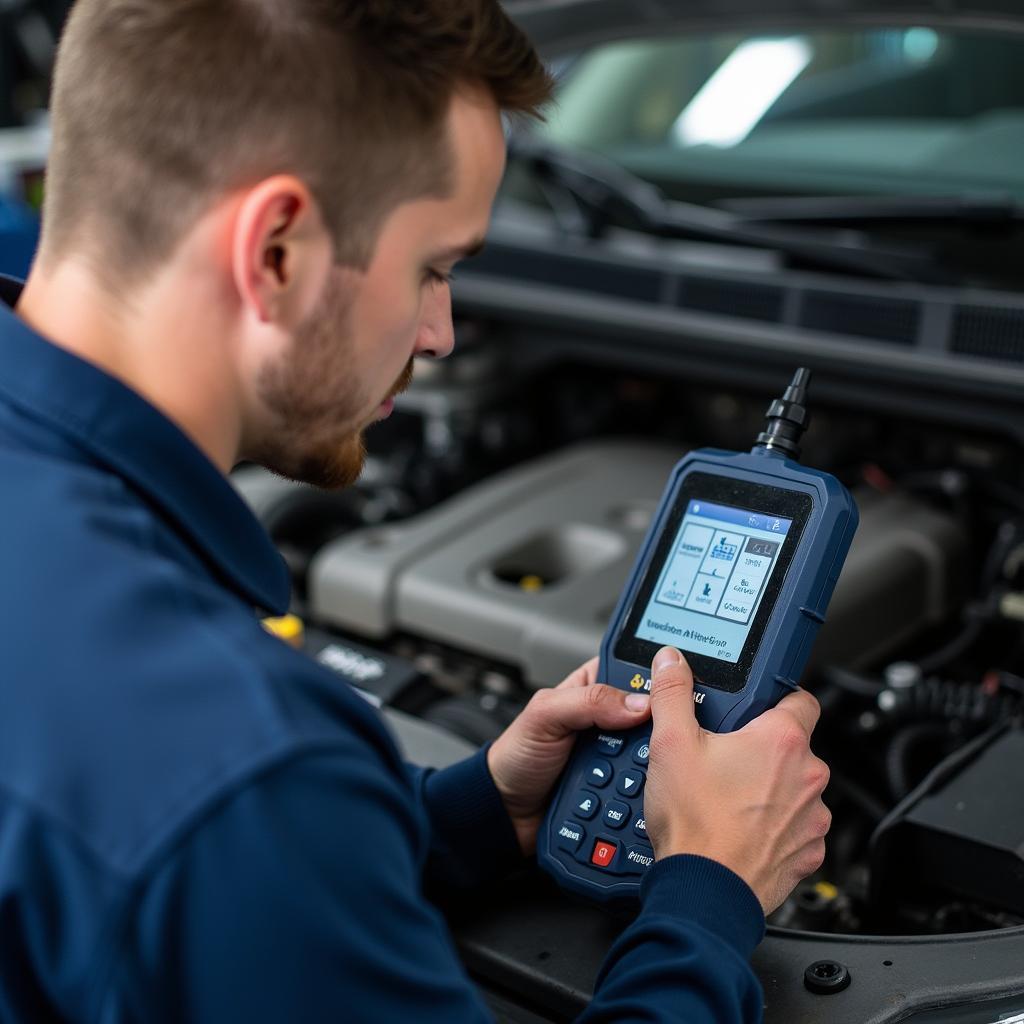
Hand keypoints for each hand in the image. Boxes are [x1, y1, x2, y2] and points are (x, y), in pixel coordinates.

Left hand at [487, 658, 652, 854]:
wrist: (507, 811)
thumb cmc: (516, 755)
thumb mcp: (544, 714)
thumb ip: (587, 701)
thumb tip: (637, 703)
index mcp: (592, 688)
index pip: (634, 672)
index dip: (655, 677)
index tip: (677, 687)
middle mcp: (610, 719)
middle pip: (652, 715)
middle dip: (655, 728)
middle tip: (655, 737)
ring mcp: (617, 755)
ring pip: (653, 752)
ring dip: (651, 761)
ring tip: (646, 768)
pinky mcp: (620, 786)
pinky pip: (644, 784)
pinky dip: (644, 789)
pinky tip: (644, 791)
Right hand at [643, 647, 830, 914]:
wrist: (706, 892)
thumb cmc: (695, 822)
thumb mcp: (671, 742)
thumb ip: (672, 693)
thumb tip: (672, 662)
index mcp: (782, 740)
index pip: (801, 697)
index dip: (777, 697)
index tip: (755, 706)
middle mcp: (809, 776)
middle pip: (793, 745)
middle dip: (763, 747)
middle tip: (724, 756)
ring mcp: (814, 818)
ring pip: (796, 787)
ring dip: (771, 788)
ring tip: (728, 796)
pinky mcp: (809, 853)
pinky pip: (797, 827)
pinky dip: (775, 826)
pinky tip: (740, 828)